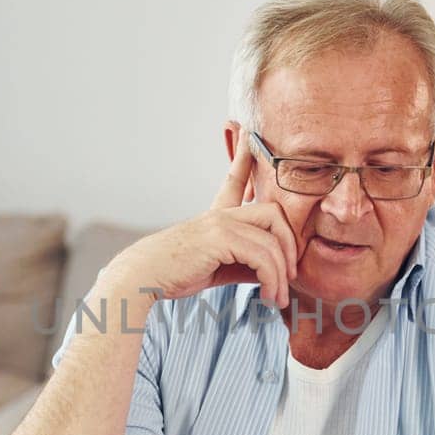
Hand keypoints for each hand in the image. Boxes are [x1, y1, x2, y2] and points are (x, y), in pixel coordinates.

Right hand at [97, 131, 298, 307]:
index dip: (244, 158)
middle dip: (290, 243)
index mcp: (216, 217)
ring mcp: (220, 223)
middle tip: (292, 274)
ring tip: (279, 298)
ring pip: (272, 241)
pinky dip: (272, 279)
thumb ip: (242, 265)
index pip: (235, 181)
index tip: (249, 136)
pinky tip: (269, 296)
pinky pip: (262, 257)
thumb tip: (269, 276)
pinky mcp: (220, 239)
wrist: (142, 277)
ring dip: (281, 273)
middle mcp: (220, 215)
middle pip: (273, 213)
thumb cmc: (174, 274)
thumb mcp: (215, 268)